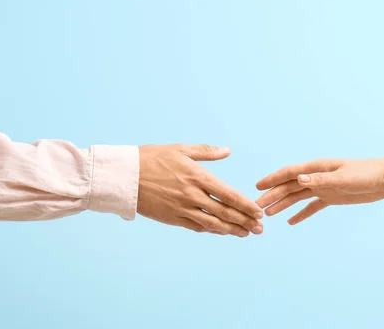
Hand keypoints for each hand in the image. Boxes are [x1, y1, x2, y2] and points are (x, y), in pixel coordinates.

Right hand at [137, 144, 263, 236]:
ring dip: (231, 230)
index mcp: (197, 177)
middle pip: (225, 213)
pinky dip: (211, 230)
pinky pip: (196, 227)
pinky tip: (221, 231)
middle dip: (245, 221)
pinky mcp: (172, 218)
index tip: (258, 211)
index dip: (246, 205)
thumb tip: (227, 151)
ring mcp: (182, 209)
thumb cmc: (151, 158)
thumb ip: (206, 152)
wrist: (123, 176)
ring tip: (246, 234)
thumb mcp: (180, 149)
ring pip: (213, 224)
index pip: (229, 195)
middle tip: (260, 228)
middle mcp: (192, 195)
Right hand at [255, 153, 383, 224]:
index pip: (289, 173)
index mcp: (317, 168)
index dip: (273, 179)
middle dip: (273, 195)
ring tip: (268, 214)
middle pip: (289, 186)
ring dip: (283, 204)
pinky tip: (290, 221)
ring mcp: (323, 187)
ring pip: (297, 196)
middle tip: (256, 206)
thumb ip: (321, 179)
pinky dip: (301, 214)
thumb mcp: (344, 178)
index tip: (257, 187)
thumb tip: (298, 178)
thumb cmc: (367, 174)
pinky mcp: (332, 197)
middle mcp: (317, 176)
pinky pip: (312, 206)